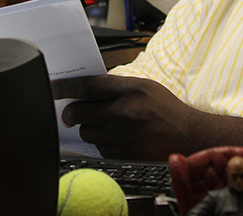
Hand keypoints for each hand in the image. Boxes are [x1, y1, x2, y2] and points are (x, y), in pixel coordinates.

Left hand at [52, 75, 204, 159]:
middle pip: (81, 111)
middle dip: (71, 112)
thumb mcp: (145, 87)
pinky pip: (100, 148)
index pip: (88, 86)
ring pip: (88, 132)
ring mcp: (123, 136)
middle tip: (70, 112)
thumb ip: (117, 87)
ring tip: (106, 124)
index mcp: (131, 90)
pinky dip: (103, 143)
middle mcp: (125, 112)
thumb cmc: (167, 110)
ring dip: (90, 128)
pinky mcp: (124, 155)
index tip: (53, 87)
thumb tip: (85, 89)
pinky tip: (117, 138)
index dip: (65, 87)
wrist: (189, 137)